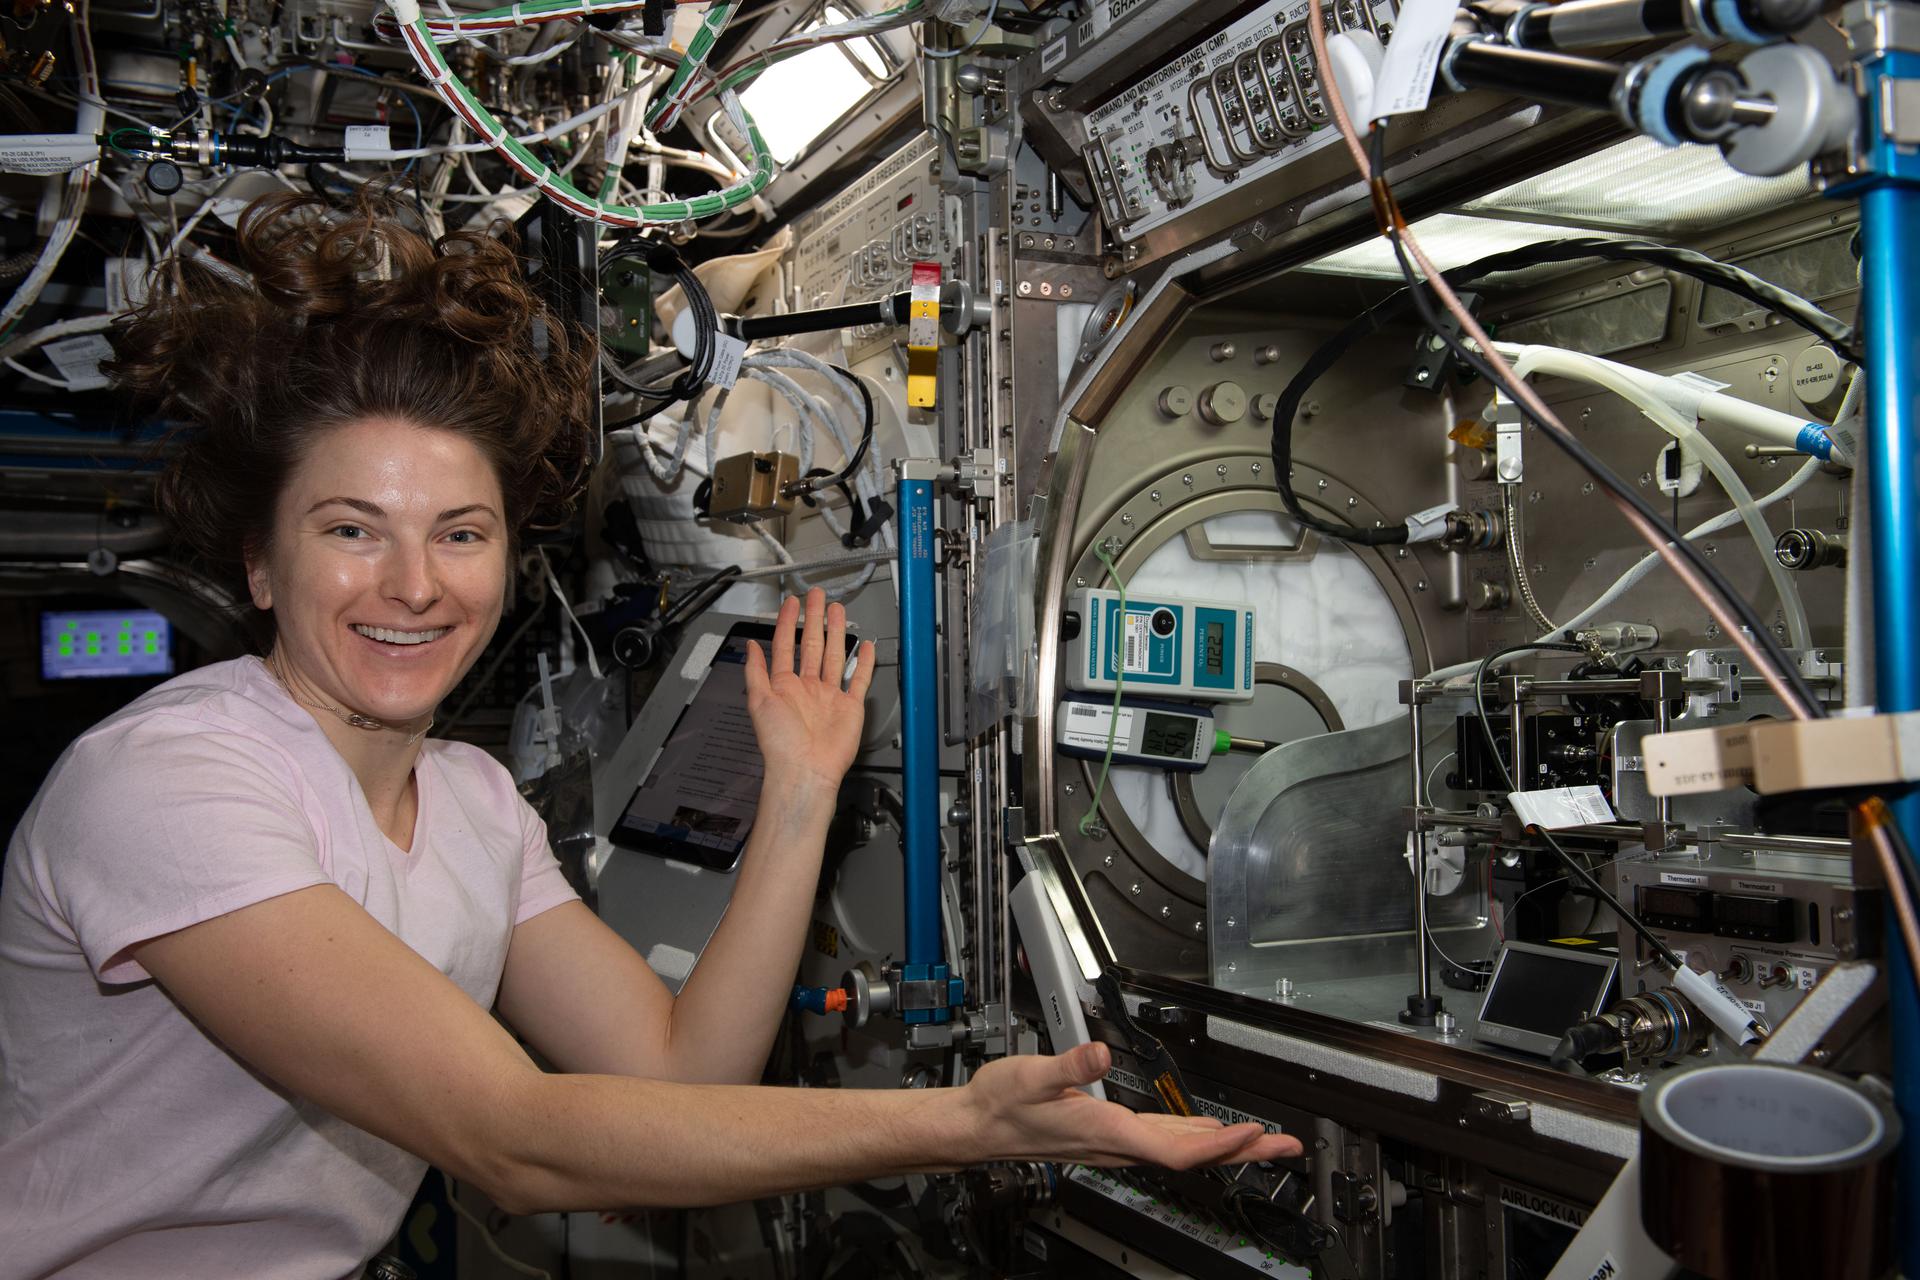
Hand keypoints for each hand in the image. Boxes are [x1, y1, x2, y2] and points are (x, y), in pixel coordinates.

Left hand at [742, 588, 876, 792]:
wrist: (806, 770)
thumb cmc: (780, 743)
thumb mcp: (759, 700)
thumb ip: (756, 671)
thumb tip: (751, 645)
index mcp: (784, 686)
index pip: (786, 645)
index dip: (788, 622)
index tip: (791, 603)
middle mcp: (807, 688)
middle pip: (812, 645)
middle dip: (814, 620)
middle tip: (817, 597)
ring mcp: (830, 696)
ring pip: (835, 656)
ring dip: (837, 633)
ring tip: (838, 611)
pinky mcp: (850, 707)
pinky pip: (859, 680)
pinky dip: (864, 664)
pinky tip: (866, 648)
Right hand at [960, 1042, 1302, 1168]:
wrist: (978, 1126)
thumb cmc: (1002, 1105)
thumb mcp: (1032, 1075)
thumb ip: (1068, 1064)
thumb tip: (1099, 1053)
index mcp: (1107, 1132)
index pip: (1176, 1147)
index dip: (1218, 1144)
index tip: (1252, 1135)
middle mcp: (1118, 1144)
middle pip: (1193, 1155)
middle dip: (1243, 1151)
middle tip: (1287, 1145)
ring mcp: (1117, 1143)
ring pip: (1184, 1149)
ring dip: (1227, 1145)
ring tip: (1264, 1140)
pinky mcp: (1111, 1134)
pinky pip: (1167, 1141)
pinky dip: (1198, 1136)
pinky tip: (1211, 1129)